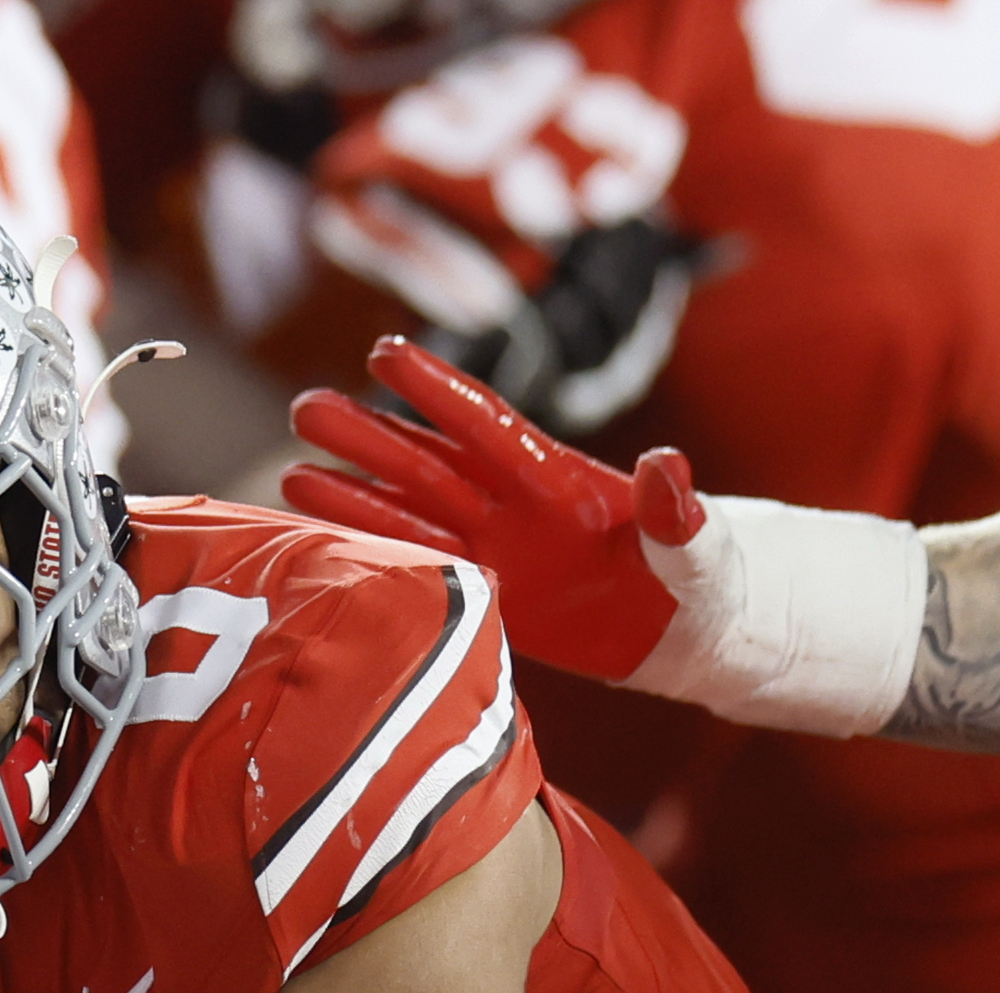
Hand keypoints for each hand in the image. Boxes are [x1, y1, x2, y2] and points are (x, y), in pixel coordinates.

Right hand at [282, 335, 702, 683]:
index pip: (488, 427)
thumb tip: (665, 466)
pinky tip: (322, 544)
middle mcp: (515, 507)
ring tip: (287, 473)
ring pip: (409, 514)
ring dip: (350, 494)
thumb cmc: (713, 581)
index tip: (385, 353)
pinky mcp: (488, 594)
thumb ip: (679, 513)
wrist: (699, 633)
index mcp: (564, 481)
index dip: (438, 391)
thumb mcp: (707, 547)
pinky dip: (372, 557)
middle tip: (302, 407)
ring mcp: (495, 549)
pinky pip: (418, 571)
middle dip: (367, 435)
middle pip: (426, 463)